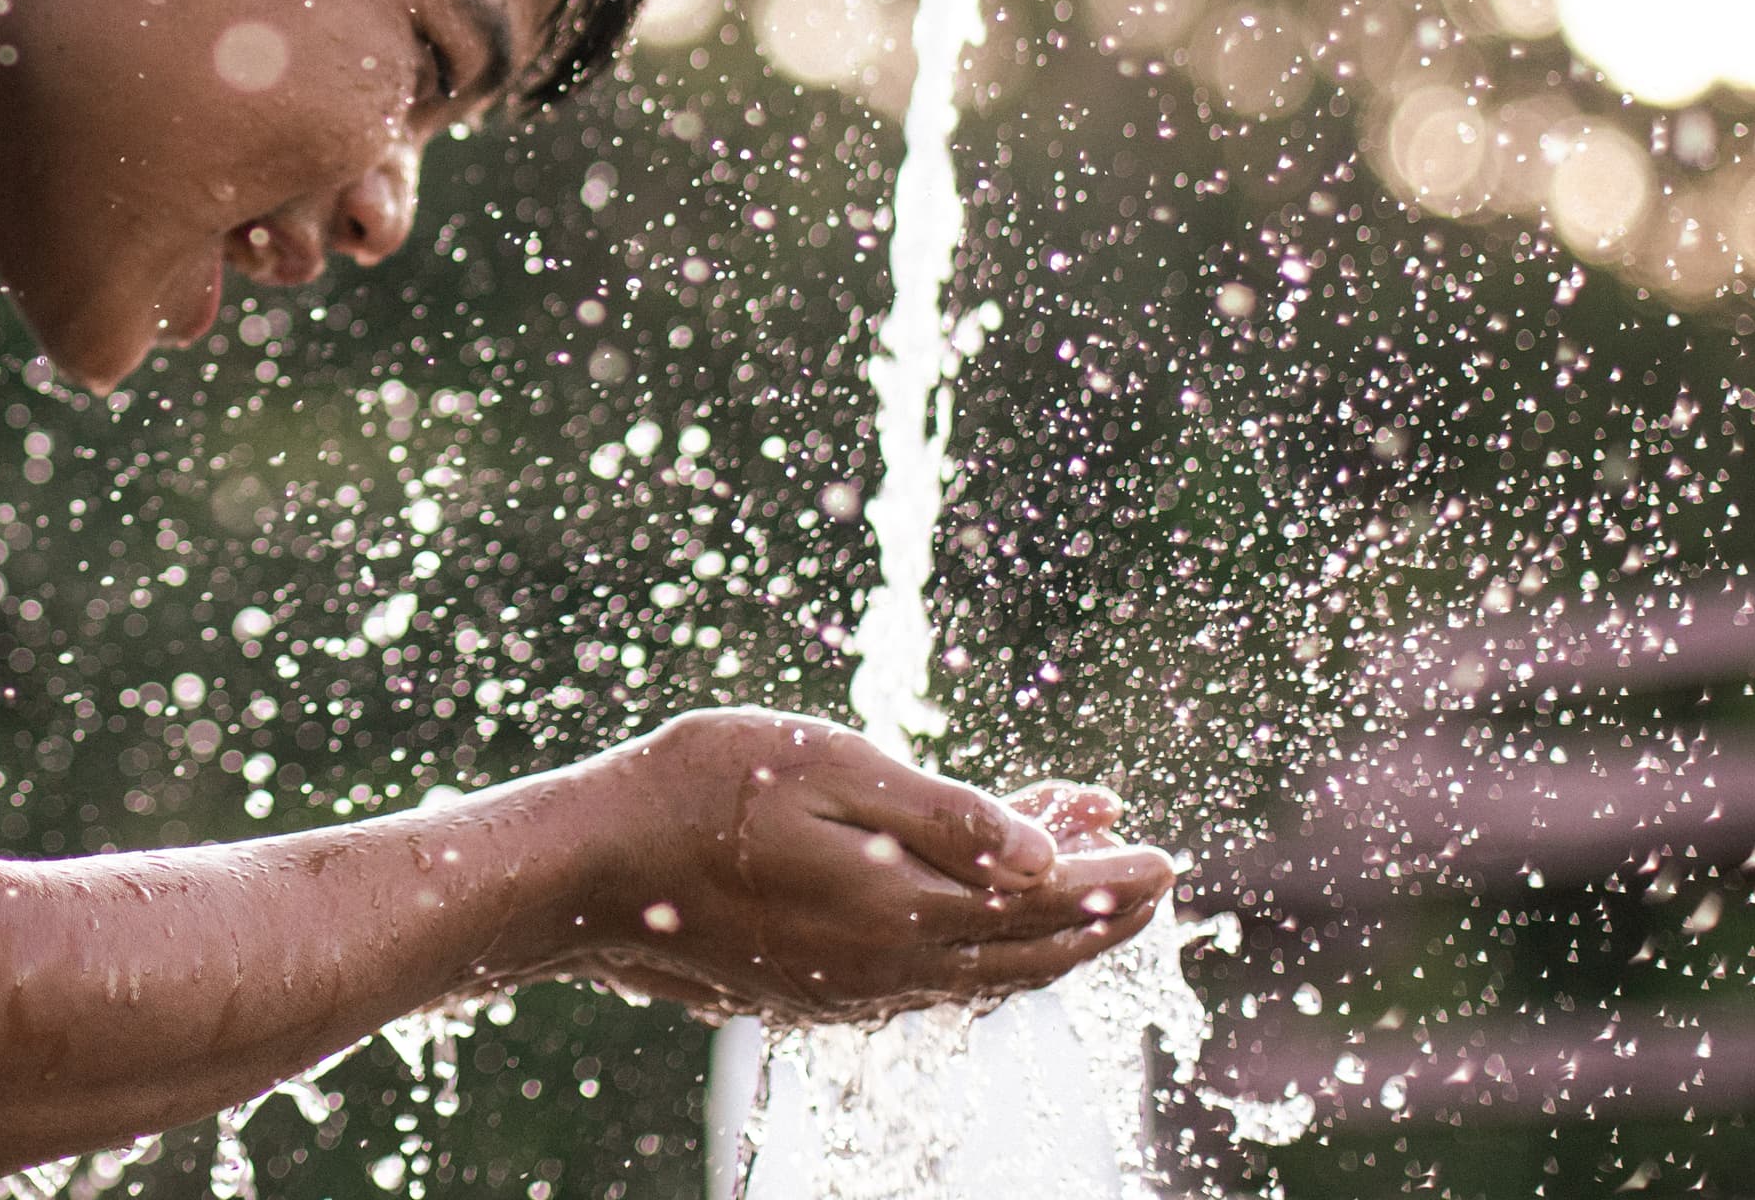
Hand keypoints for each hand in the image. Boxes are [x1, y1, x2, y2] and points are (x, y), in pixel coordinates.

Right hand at [547, 710, 1172, 1024]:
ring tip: (1084, 882)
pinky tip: (979, 910)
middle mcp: (887, 968)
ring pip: (979, 970)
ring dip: (1042, 927)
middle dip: (1097, 915)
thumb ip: (942, 813)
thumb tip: (1045, 856)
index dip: (1109, 879)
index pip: (1040, 904)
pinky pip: (929, 975)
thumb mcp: (828, 766)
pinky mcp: (813, 988)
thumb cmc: (700, 790)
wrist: (589, 869)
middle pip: (1025, 953)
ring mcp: (848, 987)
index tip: (1165, 855)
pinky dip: (979, 939)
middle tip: (1153, 881)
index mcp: (902, 910)